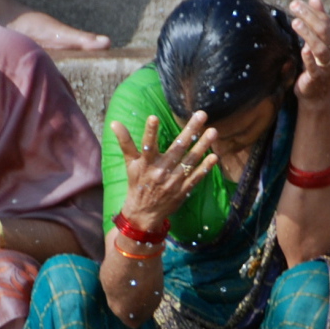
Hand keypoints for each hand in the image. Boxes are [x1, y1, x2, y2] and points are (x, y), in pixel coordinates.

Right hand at [111, 111, 218, 229]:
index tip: (153, 117)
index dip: (150, 132)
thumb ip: (125, 142)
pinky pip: (196, 177)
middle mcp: (160, 171)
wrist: (144, 214)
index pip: (147, 145)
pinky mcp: (183, 190)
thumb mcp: (129, 163)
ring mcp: (174, 181)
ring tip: (213, 131)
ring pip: (190, 160)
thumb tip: (114, 123)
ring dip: (203, 145)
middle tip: (201, 114)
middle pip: (177, 148)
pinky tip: (215, 156)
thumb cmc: (137, 183)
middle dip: (190, 130)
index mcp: (146, 164)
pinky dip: (206, 167)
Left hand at [289, 0, 329, 104]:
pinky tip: (303, 49)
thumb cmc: (317, 63)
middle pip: (324, 31)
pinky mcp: (318, 78)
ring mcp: (329, 66)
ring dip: (308, 34)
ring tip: (295, 23)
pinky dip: (309, 58)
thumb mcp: (320, 40)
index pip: (326, 21)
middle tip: (294, 7)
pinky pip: (315, 67)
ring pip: (320, 47)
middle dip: (308, 17)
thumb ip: (319, 19)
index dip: (311, 11)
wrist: (316, 93)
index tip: (296, 3)